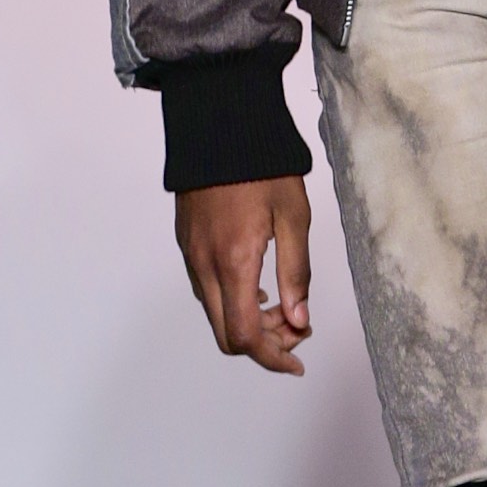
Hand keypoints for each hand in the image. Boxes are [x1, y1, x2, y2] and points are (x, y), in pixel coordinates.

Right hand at [175, 175, 311, 375]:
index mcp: (234, 261)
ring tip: (282, 304)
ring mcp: (191, 255)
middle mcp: (205, 265)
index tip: (297, 361)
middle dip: (264, 343)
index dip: (272, 358)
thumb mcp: (294, 217)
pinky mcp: (186, 243)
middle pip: (226, 334)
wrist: (219, 125)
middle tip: (297, 327)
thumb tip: (299, 320)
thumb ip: (296, 273)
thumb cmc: (262, 166)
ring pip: (215, 313)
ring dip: (247, 322)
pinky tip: (257, 283)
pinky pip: (206, 290)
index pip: (245, 336)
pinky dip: (232, 300)